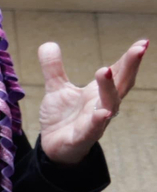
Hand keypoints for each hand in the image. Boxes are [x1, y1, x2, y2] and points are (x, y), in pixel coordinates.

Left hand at [37, 38, 146, 165]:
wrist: (54, 148)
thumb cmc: (63, 118)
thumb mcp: (56, 89)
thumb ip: (53, 68)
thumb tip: (49, 44)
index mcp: (98, 93)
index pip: (118, 73)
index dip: (130, 59)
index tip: (143, 42)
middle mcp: (102, 106)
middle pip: (121, 85)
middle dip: (130, 67)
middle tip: (138, 49)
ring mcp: (94, 123)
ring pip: (109, 105)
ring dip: (109, 88)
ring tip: (106, 70)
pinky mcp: (81, 138)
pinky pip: (92, 130)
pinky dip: (97, 121)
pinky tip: (103, 113)